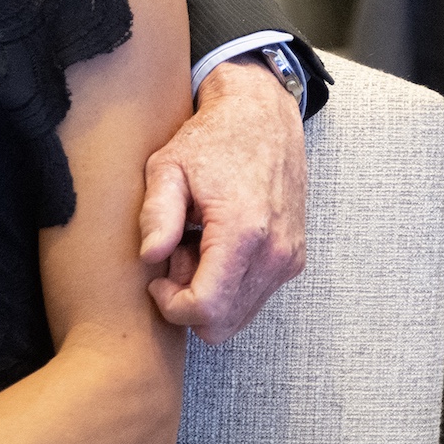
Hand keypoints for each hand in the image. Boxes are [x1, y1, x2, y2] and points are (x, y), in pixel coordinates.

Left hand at [138, 56, 306, 342]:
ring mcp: (289, 260)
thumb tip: (150, 258)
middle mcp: (275, 255)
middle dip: (189, 302)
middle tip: (173, 257)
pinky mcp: (293, 260)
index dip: (171, 307)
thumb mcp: (167, 168)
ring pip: (239, 316)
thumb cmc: (211, 140)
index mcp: (243, 233)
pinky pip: (254, 297)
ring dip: (209, 293)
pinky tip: (211, 245)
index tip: (155, 279)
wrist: (262, 118)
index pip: (207, 309)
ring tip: (191, 245)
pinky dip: (228, 283)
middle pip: (224, 325)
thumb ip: (157, 215)